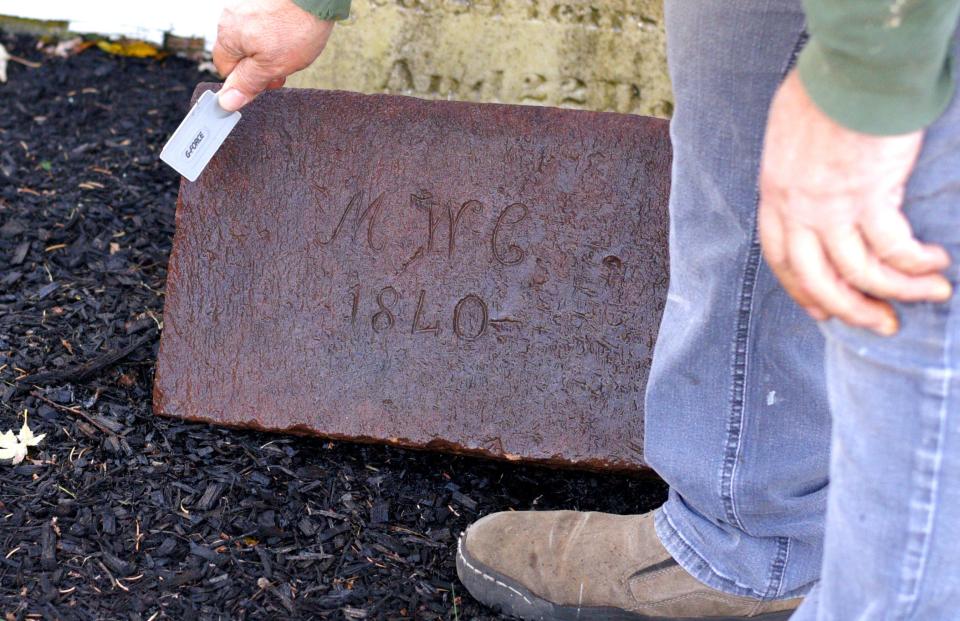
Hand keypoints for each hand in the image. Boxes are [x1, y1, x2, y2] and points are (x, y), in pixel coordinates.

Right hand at [213, 0, 334, 110]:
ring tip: (291, 49)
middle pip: (240, 54)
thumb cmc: (296, 27)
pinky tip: (292, 35)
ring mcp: (246, 6)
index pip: (225, 70)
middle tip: (283, 67)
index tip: (267, 82)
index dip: (246, 81)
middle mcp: (231, 17)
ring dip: (270, 51)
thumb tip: (226, 102)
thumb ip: (248, 84)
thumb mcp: (271, 66)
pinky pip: (263, 25)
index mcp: (227, 35)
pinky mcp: (261, 1)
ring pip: (253, 40)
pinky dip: (275, 34)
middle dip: (260, 65)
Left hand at [759, 71, 951, 335]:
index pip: (780, 259)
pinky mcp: (871, 199)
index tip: (822, 311)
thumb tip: (811, 190)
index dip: (801, 290)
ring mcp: (832, 209)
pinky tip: (935, 263)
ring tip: (930, 296)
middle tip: (881, 324)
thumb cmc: (821, 94)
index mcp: (775, 197)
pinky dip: (916, 263)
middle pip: (818, 279)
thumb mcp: (786, 139)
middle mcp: (798, 211)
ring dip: (897, 292)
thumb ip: (795, 173)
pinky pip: (894, 248)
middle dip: (850, 309)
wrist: (850, 75)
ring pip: (860, 272)